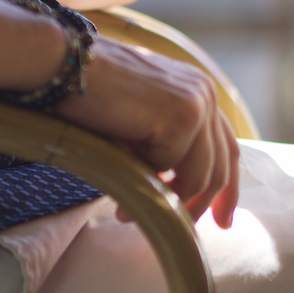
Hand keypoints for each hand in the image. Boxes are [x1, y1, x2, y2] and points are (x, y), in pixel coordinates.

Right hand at [57, 40, 239, 227]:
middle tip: (176, 229)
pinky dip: (146, 185)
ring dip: (168, 202)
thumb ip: (165, 139)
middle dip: (199, 205)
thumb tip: (175, 188)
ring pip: (200, 175)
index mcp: (198, 89)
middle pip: (220, 165)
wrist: (65, 63)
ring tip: (128, 214)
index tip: (221, 221)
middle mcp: (205, 92)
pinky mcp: (180, 118)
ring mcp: (197, 103)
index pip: (226, 146)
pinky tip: (121, 192)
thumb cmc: (91, 93)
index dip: (227, 188)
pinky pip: (172, 169)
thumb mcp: (139, 117)